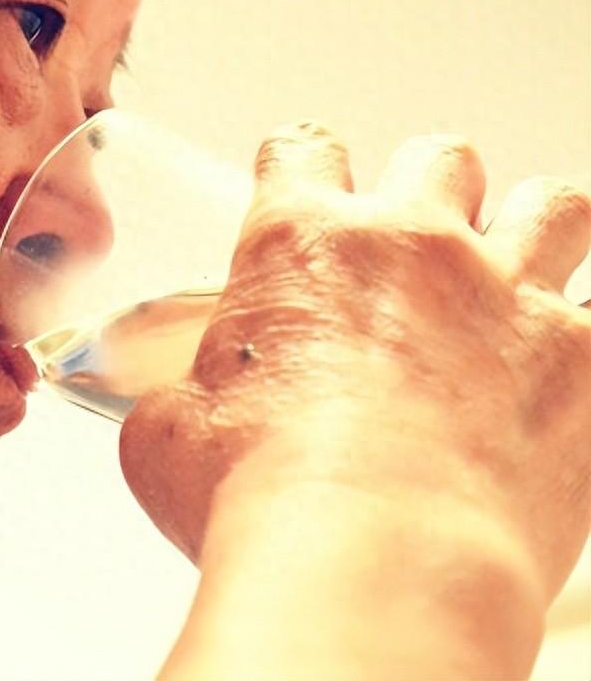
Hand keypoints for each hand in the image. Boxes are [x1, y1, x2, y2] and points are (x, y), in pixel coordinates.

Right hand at [119, 121, 590, 602]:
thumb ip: (175, 401)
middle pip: (441, 158)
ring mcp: (509, 296)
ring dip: (530, 233)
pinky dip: (582, 338)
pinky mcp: (585, 364)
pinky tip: (557, 374)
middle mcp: (411, 246)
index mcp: (300, 245)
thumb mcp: (166, 438)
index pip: (305, 150)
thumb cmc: (260, 498)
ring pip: (553, 205)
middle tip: (414, 249)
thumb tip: (174, 414)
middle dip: (429, 191)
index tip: (307, 188)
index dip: (303, 166)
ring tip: (509, 283)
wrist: (373, 564)